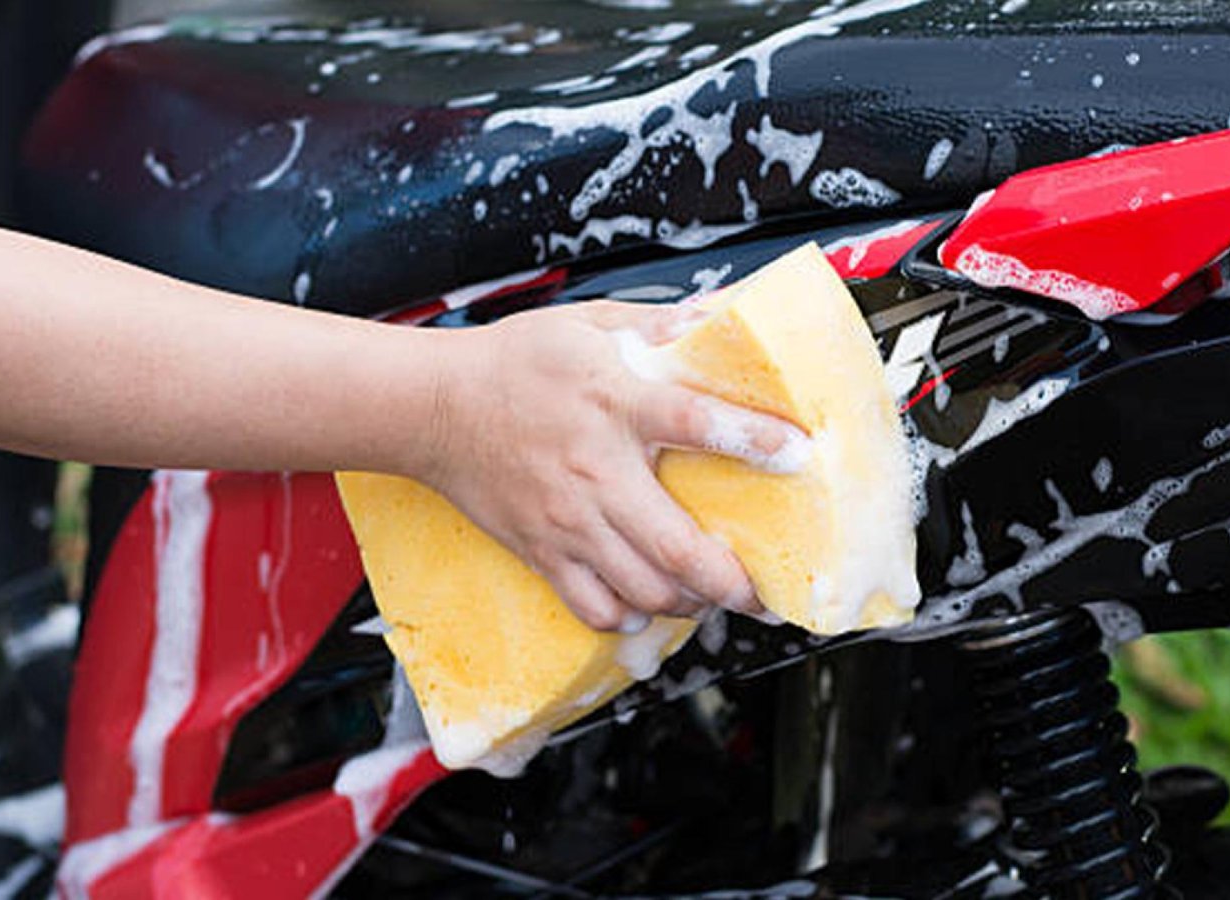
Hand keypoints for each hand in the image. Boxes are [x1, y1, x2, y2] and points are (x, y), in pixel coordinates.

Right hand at [414, 301, 809, 632]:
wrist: (433, 406)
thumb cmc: (516, 361)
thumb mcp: (591, 324)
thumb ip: (660, 324)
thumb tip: (723, 313)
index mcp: (616, 402)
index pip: (696, 423)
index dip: (752, 439)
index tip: (796, 453)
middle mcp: (596, 471)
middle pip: (676, 547)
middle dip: (733, 581)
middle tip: (766, 593)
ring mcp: (567, 520)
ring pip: (642, 588)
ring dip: (688, 602)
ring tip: (711, 595)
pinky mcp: (540, 550)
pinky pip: (591, 605)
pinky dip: (627, 616)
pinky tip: (646, 603)